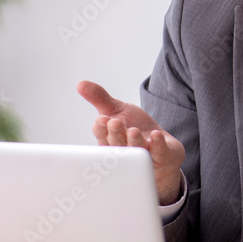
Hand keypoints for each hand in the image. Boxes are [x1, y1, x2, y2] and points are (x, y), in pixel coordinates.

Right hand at [76, 80, 184, 204]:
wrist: (162, 146)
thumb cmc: (134, 129)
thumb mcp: (117, 110)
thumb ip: (100, 98)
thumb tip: (80, 84)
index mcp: (110, 140)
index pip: (102, 135)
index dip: (102, 128)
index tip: (102, 119)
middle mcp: (124, 151)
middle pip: (117, 143)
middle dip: (116, 133)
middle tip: (115, 123)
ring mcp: (143, 156)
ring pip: (136, 149)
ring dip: (134, 140)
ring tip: (133, 131)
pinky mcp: (162, 157)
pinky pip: (159, 152)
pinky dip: (157, 144)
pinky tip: (156, 135)